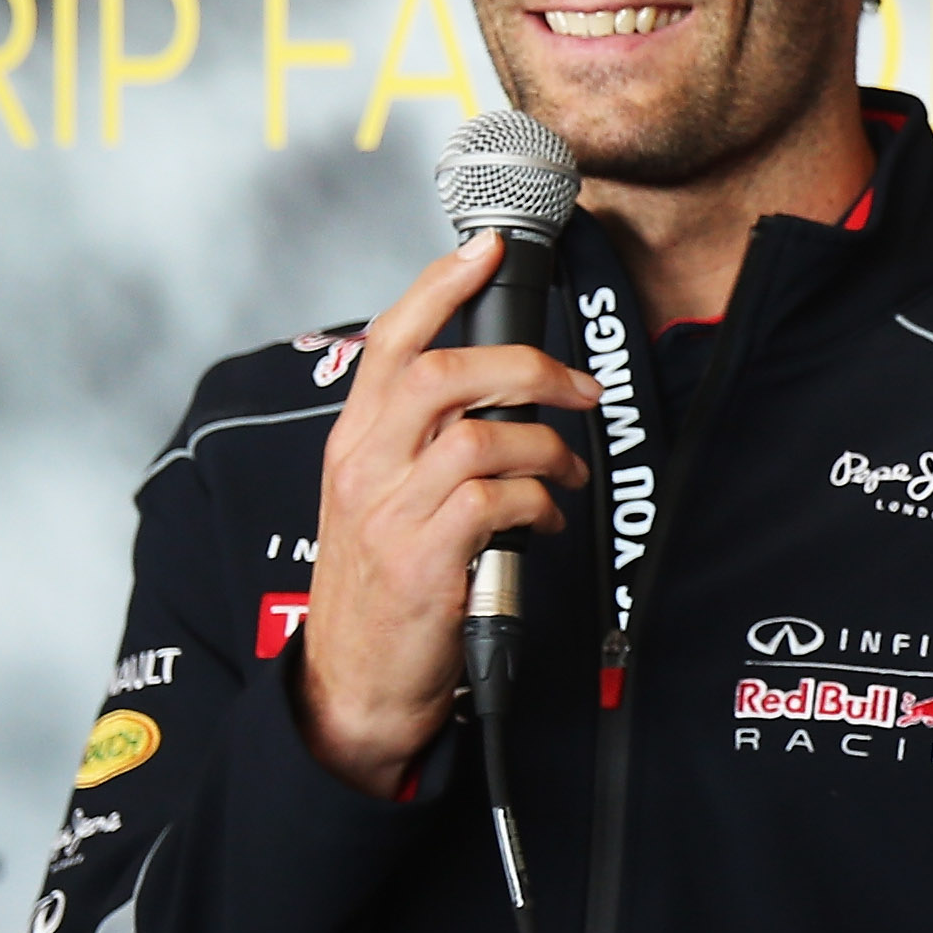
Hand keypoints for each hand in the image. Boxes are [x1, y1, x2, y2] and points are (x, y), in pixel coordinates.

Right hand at [294, 232, 597, 798]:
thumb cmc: (382, 589)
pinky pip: (496, 501)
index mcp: (352, 441)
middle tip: (580, 388)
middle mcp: (362, 465)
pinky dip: (538, 503)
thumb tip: (499, 399)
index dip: (441, 285)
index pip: (392, 341)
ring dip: (545, 447)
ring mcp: (388, 512)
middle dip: (527, 366)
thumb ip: (420, 445)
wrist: (353, 686)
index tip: (488, 246)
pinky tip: (545, 523)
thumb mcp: (381, 501)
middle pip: (444, 374)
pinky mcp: (422, 560)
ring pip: (480, 436)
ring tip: (565, 471)